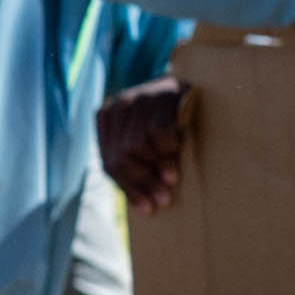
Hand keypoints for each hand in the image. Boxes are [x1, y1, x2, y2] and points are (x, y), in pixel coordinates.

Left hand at [98, 76, 184, 209]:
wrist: (189, 85)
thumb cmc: (165, 118)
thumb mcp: (142, 137)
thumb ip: (133, 160)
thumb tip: (144, 206)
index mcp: (105, 119)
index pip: (110, 164)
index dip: (129, 189)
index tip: (148, 209)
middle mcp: (117, 106)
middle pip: (122, 158)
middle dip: (144, 182)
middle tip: (164, 199)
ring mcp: (138, 98)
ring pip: (138, 147)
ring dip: (159, 167)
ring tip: (172, 177)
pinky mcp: (161, 95)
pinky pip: (160, 133)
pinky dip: (170, 147)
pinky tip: (178, 150)